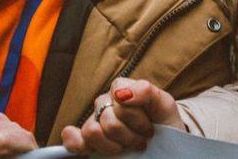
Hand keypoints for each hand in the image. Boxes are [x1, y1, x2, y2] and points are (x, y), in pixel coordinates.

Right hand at [61, 78, 184, 154]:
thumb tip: (121, 94)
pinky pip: (73, 140)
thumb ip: (145, 91)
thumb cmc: (162, 121)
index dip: (136, 117)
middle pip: (109, 119)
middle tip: (141, 139)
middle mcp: (104, 103)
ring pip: (92, 132)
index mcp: (120, 89)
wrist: (164, 142)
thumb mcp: (163, 103)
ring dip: (114, 145)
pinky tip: (87, 148)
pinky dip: (76, 143)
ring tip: (127, 146)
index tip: (150, 128)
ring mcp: (94, 122)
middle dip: (129, 135)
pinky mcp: (86, 142)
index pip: (118, 97)